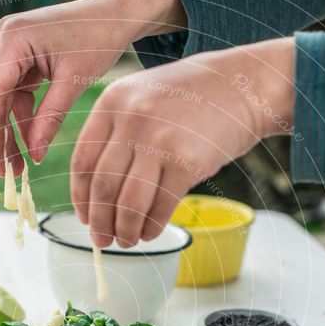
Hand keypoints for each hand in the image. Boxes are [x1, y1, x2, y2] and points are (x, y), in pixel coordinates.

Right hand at [0, 0, 184, 173]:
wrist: (116, 16)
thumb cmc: (98, 39)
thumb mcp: (74, 82)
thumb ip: (50, 118)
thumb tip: (35, 155)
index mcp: (14, 38)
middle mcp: (6, 40)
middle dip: (0, 137)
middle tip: (6, 172)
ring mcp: (13, 49)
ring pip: (4, 101)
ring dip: (12, 132)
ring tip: (19, 166)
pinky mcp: (23, 59)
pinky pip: (19, 95)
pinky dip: (25, 119)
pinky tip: (31, 143)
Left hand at [71, 37, 294, 246]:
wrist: (243, 83)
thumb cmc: (190, 96)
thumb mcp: (141, 96)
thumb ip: (115, 132)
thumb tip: (94, 193)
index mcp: (112, 102)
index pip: (82, 161)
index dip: (80, 197)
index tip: (85, 217)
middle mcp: (132, 119)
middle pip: (103, 187)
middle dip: (99, 222)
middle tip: (102, 239)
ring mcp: (160, 141)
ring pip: (128, 204)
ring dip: (124, 231)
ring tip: (125, 242)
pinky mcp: (187, 163)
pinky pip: (160, 207)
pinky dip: (151, 227)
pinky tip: (149, 233)